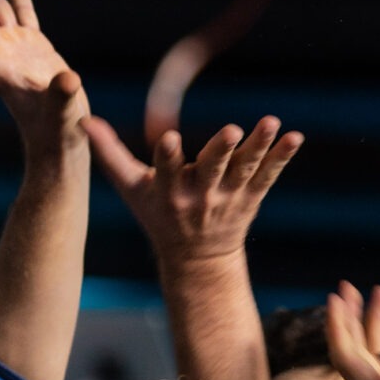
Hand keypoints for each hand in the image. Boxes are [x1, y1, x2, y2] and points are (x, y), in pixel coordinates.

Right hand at [81, 115, 300, 275]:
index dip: (169, 156)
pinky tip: (296, 137)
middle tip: (232, 129)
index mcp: (168, 192)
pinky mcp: (250, 197)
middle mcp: (199, 196)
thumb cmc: (156, 213)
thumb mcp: (130, 188)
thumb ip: (109, 153)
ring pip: (245, 170)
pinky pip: (269, 176)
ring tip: (272, 122)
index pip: (167, 171)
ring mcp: (228, 198)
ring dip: (259, 146)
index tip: (171, 139)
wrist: (196, 260)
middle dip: (221, 150)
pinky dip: (282, 157)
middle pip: (212, 170)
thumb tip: (83, 119)